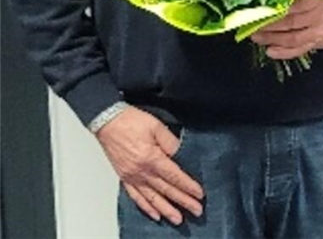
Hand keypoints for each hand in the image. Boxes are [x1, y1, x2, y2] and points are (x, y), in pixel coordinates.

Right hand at [96, 106, 203, 223]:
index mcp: (151, 158)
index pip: (174, 177)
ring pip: (152, 198)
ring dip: (166, 210)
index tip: (199, 195)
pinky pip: (136, 197)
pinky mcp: (125, 177)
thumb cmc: (130, 121)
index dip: (188, 187)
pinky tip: (155, 214)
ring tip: (178, 219)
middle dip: (183, 202)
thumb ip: (171, 142)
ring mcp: (132, 176)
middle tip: (196, 211)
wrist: (107, 120)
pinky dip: (146, 207)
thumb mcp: (157, 126)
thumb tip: (181, 154)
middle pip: (166, 190)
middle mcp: (141, 171)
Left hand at [250, 0, 322, 59]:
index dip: (277, 8)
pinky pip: (300, 50)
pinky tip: (270, 51)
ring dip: (272, 39)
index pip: (295, 4)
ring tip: (256, 37)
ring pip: (293, 38)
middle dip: (269, 25)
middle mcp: (319, 17)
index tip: (261, 7)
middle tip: (252, 24)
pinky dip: (284, 53)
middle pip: (291, 22)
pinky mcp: (318, 43)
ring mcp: (318, 32)